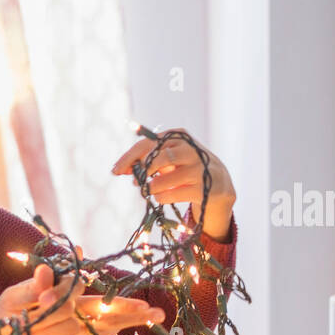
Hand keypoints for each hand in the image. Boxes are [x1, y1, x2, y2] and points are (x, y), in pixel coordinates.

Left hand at [0, 263, 94, 334]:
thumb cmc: (6, 314)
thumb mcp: (13, 300)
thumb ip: (32, 289)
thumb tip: (45, 270)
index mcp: (58, 288)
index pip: (74, 284)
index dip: (61, 292)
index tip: (43, 299)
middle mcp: (69, 306)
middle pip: (72, 306)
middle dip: (51, 313)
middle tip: (30, 321)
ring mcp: (71, 327)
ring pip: (72, 327)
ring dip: (50, 332)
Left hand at [111, 128, 235, 241]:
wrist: (219, 185)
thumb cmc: (186, 169)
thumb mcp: (169, 160)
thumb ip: (147, 161)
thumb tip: (121, 169)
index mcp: (179, 137)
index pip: (148, 143)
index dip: (129, 157)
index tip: (115, 171)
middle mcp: (191, 150)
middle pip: (159, 157)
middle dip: (143, 171)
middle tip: (136, 182)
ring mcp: (200, 169)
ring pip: (165, 178)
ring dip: (152, 187)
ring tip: (151, 190)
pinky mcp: (205, 188)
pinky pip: (173, 194)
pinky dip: (163, 197)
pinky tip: (162, 197)